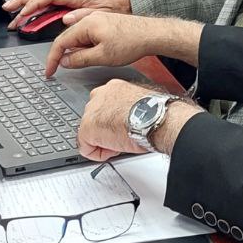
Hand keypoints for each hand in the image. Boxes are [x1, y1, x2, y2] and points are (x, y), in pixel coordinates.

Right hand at [4, 0, 130, 29]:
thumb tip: (65, 19)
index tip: (23, 14)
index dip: (34, 5)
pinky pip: (47, 4)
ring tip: (11, 15)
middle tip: (7, 9)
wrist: (124, 1)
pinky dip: (35, 9)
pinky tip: (27, 16)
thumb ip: (84, 16)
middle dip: (21, 1)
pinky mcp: (67, 3)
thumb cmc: (115, 7)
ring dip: (25, 5)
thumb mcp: (103, 14)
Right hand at [45, 11, 202, 77]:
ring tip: (92, 60)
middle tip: (65, 70)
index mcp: (86, 25)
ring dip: (78, 51)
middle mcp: (89, 19)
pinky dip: (86, 46)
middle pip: (68, 39)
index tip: (49, 71)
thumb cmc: (131, 42)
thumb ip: (79, 60)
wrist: (151, 34)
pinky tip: (97, 54)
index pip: (60, 42)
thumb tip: (65, 62)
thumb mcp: (102, 57)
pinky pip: (88, 35)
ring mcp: (97, 20)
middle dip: (65, 55)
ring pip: (78, 38)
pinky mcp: (104, 24)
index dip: (52, 59)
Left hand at [77, 79, 200, 160]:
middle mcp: (100, 95)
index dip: (114, 120)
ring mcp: (91, 111)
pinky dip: (99, 154)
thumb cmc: (156, 113)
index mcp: (115, 88)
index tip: (124, 127)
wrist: (154, 119)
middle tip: (122, 137)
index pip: (106, 105)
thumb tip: (136, 116)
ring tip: (121, 143)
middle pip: (95, 117)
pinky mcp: (87, 127)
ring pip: (90, 132)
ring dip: (104, 141)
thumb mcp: (143, 105)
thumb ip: (133, 108)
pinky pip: (87, 148)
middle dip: (106, 130)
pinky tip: (114, 151)